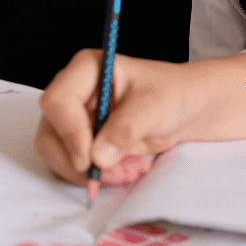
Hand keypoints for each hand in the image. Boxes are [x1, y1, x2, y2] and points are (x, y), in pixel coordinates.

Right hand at [36, 49, 245, 185]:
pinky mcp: (86, 143)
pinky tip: (130, 169)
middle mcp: (76, 93)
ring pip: (59, 156)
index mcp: (88, 69)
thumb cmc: (177, 93)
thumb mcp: (156, 106)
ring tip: (131, 170)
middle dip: (79, 160)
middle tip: (112, 172)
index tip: (90, 157)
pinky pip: (75, 168)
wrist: (194, 109)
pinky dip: (99, 177)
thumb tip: (98, 155)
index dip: (69, 132)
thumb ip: (127, 127)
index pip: (57, 101)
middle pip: (50, 133)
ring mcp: (78, 120)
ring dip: (91, 173)